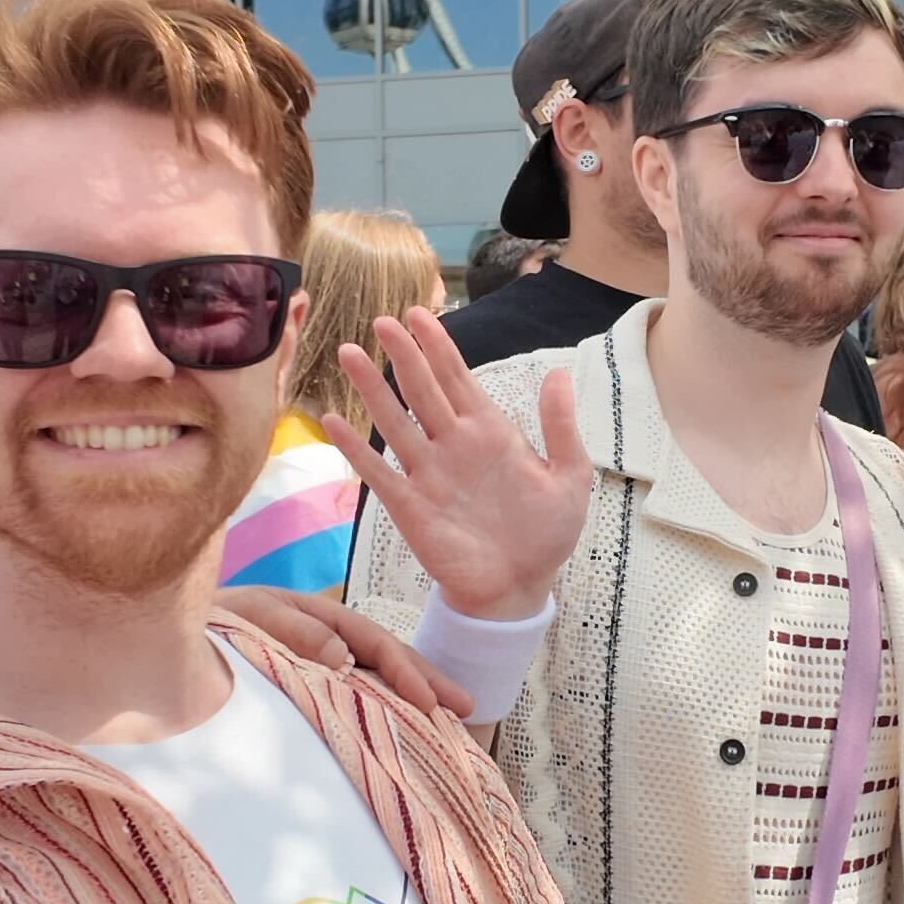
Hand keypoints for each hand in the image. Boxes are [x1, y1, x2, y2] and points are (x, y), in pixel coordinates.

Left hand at [213, 585, 467, 718]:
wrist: (164, 643)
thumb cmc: (206, 626)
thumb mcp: (248, 617)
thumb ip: (291, 631)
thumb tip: (344, 657)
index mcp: (314, 618)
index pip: (372, 641)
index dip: (404, 670)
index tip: (430, 702)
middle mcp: (321, 641)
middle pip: (384, 658)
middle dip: (426, 681)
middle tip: (467, 707)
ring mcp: (314, 666)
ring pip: (372, 680)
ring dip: (410, 698)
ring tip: (448, 722)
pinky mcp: (301, 692)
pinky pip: (348, 700)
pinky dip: (378, 712)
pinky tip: (400, 732)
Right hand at [323, 310, 588, 621]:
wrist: (520, 589)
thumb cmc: (546, 535)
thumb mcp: (569, 477)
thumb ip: (560, 427)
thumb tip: (558, 372)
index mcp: (489, 432)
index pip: (457, 378)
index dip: (438, 346)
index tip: (419, 314)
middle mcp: (452, 445)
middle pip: (422, 389)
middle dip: (404, 355)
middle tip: (383, 320)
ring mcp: (428, 474)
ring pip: (394, 421)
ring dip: (372, 389)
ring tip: (350, 352)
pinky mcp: (409, 506)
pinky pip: (377, 472)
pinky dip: (355, 448)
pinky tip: (334, 420)